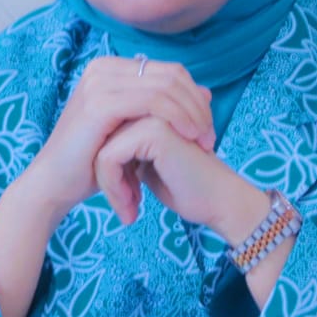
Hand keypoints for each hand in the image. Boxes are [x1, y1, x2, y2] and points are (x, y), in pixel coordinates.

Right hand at [21, 56, 214, 220]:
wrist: (54, 184)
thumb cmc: (91, 163)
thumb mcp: (134, 132)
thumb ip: (165, 109)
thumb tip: (208, 91)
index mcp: (111, 69)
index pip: (170, 72)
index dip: (195, 97)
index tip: (207, 128)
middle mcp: (103, 68)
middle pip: (172, 75)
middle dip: (199, 106)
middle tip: (211, 136)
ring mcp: (100, 82)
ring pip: (167, 87)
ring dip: (193, 114)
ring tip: (204, 142)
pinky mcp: (100, 103)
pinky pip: (154, 101)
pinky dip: (178, 118)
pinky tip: (189, 138)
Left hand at [93, 114, 269, 240]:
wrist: (217, 203)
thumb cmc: (185, 188)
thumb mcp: (145, 165)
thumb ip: (125, 151)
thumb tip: (98, 153)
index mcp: (148, 108)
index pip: (106, 134)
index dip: (109, 169)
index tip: (124, 197)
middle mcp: (151, 105)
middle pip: (101, 140)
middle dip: (107, 178)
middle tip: (126, 207)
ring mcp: (153, 114)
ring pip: (101, 149)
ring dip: (110, 186)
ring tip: (129, 211)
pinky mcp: (154, 130)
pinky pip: (109, 158)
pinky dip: (114, 187)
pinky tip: (132, 208)